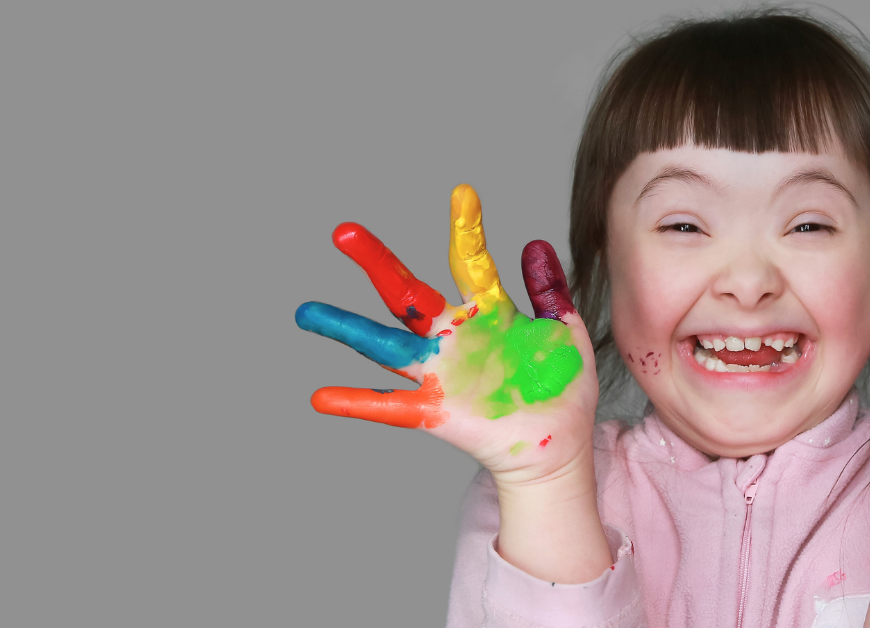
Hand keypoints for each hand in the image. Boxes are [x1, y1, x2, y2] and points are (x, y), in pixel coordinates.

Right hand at [294, 184, 598, 487]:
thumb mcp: (562, 331)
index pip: (470, 262)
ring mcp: (441, 373)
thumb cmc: (560, 385)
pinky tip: (321, 397)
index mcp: (488, 312)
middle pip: (407, 293)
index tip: (464, 192)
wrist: (559, 443)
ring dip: (346, 329)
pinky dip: (356, 402)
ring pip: (385, 345)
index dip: (467, 229)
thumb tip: (536, 243)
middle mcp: (454, 336)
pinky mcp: (436, 412)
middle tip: (344, 231)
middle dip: (377, 262)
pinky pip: (390, 407)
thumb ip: (549, 291)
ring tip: (307, 312)